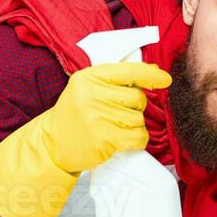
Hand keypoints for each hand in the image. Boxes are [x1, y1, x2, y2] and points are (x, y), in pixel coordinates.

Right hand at [0, 61, 170, 216]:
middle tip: (119, 115)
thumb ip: (113, 81)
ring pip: (139, 119)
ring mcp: (98, 117)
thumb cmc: (74, 116)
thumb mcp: (85, 89)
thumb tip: (152, 72)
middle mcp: (93, 94)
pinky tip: (124, 141)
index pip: (128, 71)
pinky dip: (137, 140)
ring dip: (135, 126)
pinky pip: (137, 137)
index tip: (164, 79)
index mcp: (89, 77)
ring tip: (115, 129)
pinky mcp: (105, 139)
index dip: (150, 75)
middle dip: (136, 107)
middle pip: (137, 98)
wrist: (52, 145)